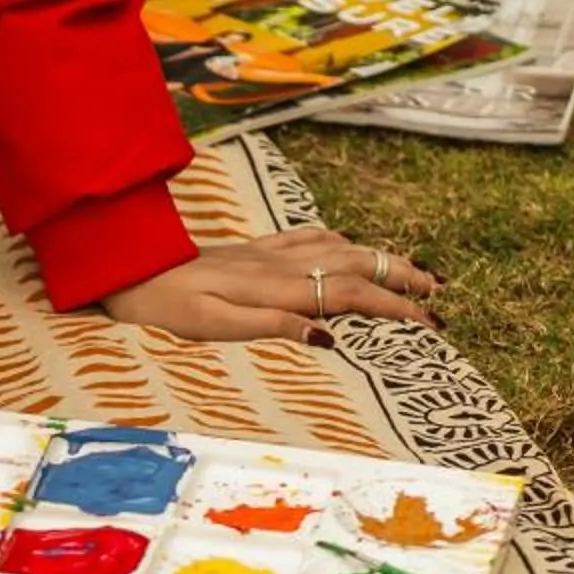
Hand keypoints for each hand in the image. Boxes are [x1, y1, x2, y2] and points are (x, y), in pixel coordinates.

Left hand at [101, 227, 441, 343]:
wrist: (131, 269)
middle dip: (404, 280)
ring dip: (383, 259)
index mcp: (277, 288)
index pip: (351, 296)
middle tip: (442, 299)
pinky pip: (310, 237)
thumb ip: (272, 328)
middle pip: (358, 266)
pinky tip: (352, 245)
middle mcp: (281, 264)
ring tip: (417, 273)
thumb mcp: (213, 328)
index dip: (396, 309)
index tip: (431, 324)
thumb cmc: (168, 307)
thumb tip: (326, 336)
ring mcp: (270, 251)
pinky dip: (342, 241)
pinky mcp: (256, 247)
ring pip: (342, 248)